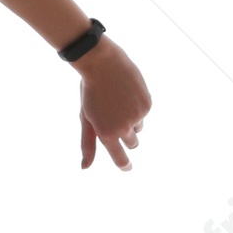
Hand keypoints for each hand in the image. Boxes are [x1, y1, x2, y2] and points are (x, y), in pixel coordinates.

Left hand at [76, 38, 151, 170]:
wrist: (103, 64)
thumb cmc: (90, 93)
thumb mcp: (86, 119)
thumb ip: (88, 145)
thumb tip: (85, 167)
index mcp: (107, 134)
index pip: (120, 158)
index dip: (124, 165)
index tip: (127, 167)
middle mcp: (124, 128)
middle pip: (132, 143)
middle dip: (126, 136)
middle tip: (116, 117)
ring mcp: (137, 116)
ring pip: (138, 127)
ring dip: (131, 120)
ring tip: (118, 101)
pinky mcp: (147, 104)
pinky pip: (144, 112)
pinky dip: (137, 106)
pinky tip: (127, 92)